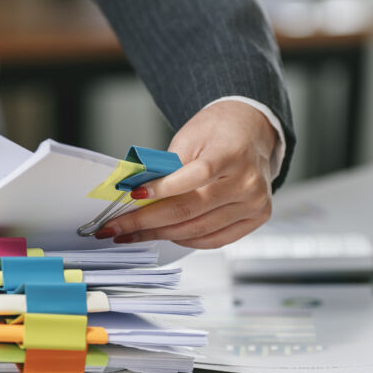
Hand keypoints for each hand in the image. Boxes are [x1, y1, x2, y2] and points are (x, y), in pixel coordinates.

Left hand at [97, 101, 276, 248]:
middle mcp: (247, 182)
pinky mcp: (255, 218)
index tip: (133, 196)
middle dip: (147, 221)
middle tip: (117, 227)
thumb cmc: (219, 131)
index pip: (196, 175)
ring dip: (160, 234)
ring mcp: (253, 204)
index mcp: (232, 154)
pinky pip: (214, 240)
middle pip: (190, 209)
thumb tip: (138, 194)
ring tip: (133, 233)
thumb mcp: (190, 136)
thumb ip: (168, 166)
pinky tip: (165, 235)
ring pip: (198, 230)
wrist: (251, 132)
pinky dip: (186, 240)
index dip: (162, 189)